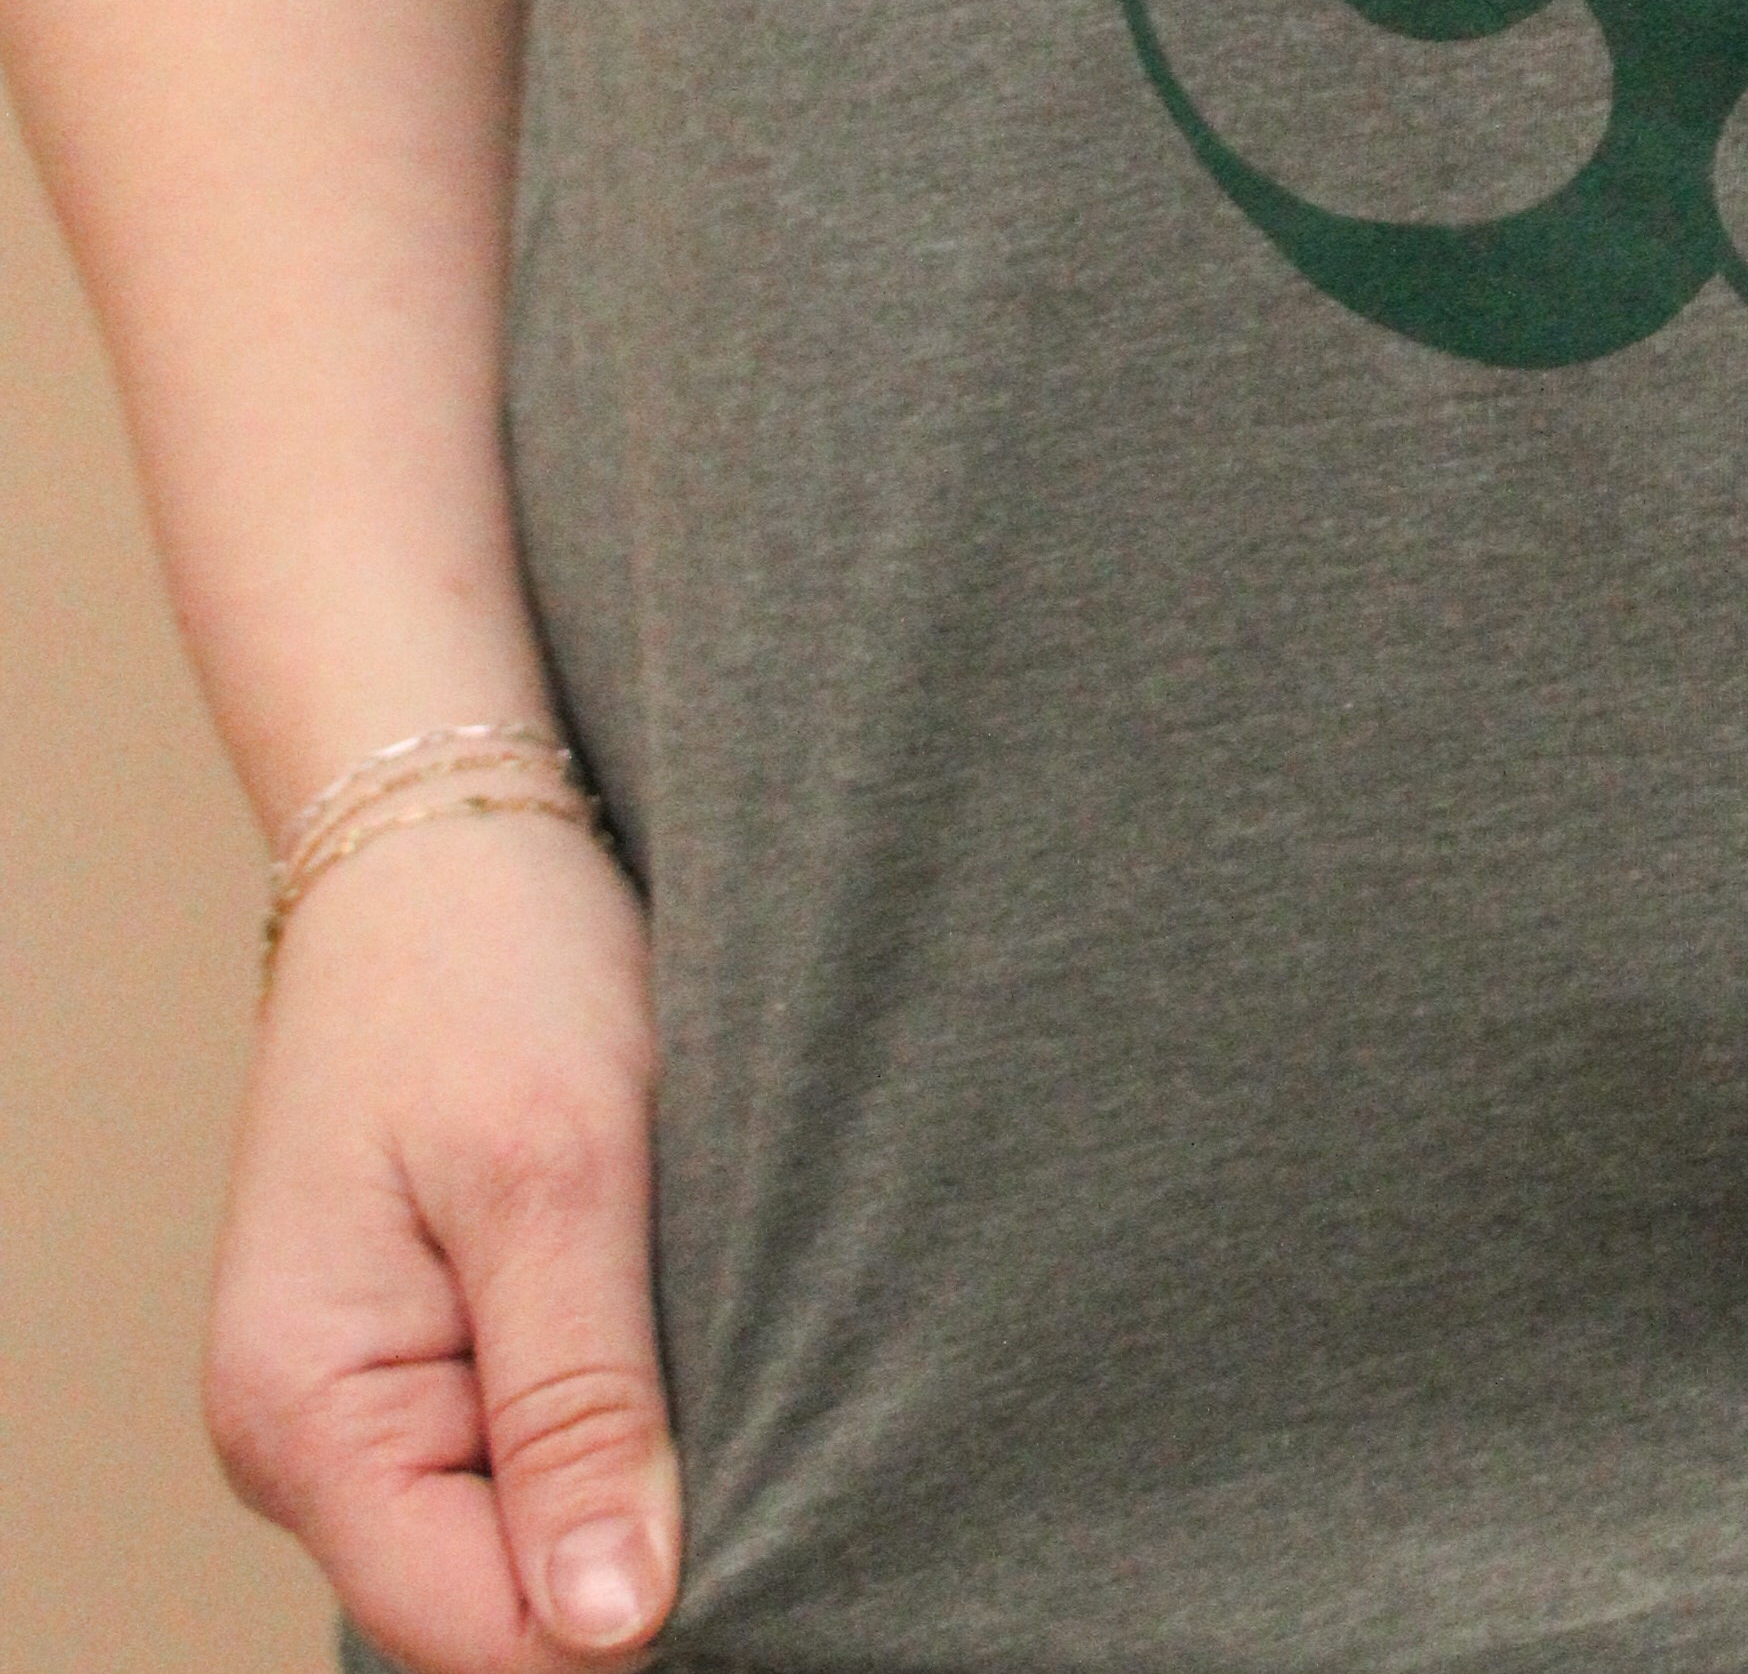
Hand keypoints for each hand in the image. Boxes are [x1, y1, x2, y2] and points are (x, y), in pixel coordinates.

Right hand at [205, 804, 684, 1672]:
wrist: (451, 830)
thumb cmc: (491, 968)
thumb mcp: (558, 1175)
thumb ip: (581, 1407)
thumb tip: (612, 1631)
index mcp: (308, 1422)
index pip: (480, 1636)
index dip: (626, 1610)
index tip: (764, 1501)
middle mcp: (314, 1444)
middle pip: (507, 1599)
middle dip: (641, 1523)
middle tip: (760, 1370)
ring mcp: (373, 1403)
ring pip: (538, 1524)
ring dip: (642, 1448)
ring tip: (712, 1308)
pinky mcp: (434, 1352)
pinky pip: (540, 1440)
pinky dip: (626, 1392)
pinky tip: (680, 1301)